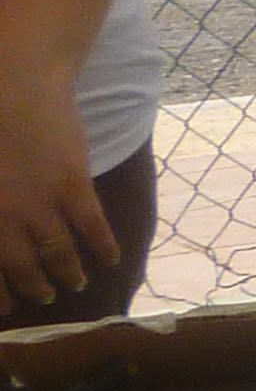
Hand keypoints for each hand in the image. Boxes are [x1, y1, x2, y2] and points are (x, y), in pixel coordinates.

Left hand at [0, 68, 112, 308]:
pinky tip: (110, 259)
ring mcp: (40, 204)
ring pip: (58, 254)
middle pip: (21, 269)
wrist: (15, 82)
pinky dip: (103, 248)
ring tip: (75, 284)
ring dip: (68, 274)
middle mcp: (5, 218)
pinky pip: (91, 228)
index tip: (8, 308)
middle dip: (32, 289)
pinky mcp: (72, 186)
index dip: (0, 295)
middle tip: (42, 298)